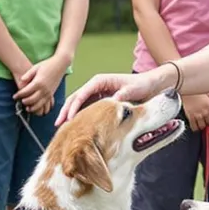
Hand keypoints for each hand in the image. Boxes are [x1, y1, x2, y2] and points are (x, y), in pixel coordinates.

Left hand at [15, 56, 66, 116]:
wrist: (59, 64)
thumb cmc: (47, 65)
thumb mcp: (35, 67)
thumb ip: (28, 75)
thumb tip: (21, 80)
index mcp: (38, 82)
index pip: (26, 91)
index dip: (19, 95)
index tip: (14, 96)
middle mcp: (44, 89)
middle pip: (32, 99)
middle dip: (25, 101)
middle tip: (20, 101)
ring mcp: (49, 92)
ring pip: (39, 104)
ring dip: (32, 108)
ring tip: (27, 108)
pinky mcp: (52, 94)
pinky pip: (45, 104)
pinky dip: (40, 107)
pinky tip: (36, 108)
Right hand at [57, 69, 172, 122]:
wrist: (150, 85)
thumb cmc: (141, 85)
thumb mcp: (133, 89)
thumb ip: (122, 95)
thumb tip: (113, 101)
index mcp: (100, 81)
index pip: (82, 93)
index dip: (74, 106)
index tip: (69, 118)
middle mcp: (95, 86)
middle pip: (75, 98)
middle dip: (66, 111)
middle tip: (58, 125)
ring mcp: (96, 93)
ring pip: (78, 104)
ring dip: (70, 115)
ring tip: (61, 128)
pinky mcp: (99, 100)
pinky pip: (85, 108)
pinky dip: (79, 117)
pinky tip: (74, 127)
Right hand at [182, 93, 208, 130]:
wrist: (186, 90)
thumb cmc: (195, 90)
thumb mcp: (206, 94)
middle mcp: (205, 112)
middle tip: (208, 119)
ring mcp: (198, 115)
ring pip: (203, 126)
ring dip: (203, 125)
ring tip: (201, 123)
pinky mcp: (190, 117)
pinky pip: (194, 127)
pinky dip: (195, 128)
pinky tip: (195, 126)